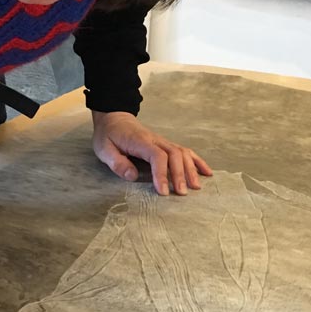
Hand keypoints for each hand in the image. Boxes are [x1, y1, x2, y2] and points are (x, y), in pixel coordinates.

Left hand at [91, 111, 212, 195]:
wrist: (114, 118)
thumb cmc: (108, 135)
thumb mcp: (103, 149)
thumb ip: (116, 162)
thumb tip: (132, 176)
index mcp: (140, 141)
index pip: (157, 156)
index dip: (162, 174)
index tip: (163, 191)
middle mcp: (155, 140)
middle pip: (174, 155)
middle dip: (179, 174)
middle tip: (181, 193)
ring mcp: (163, 141)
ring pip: (182, 153)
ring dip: (191, 170)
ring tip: (196, 187)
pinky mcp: (166, 144)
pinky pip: (185, 151)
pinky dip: (197, 161)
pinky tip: (207, 172)